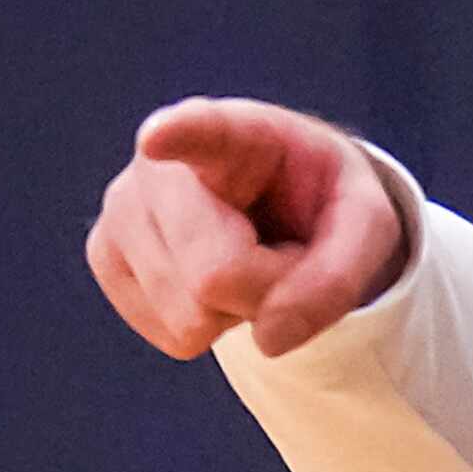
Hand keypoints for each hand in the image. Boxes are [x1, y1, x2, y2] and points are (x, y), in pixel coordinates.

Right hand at [86, 96, 407, 358]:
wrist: (285, 209)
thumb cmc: (323, 204)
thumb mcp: (366, 228)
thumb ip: (337, 279)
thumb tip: (270, 340)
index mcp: (235, 134)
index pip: (200, 131)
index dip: (178, 136)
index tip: (158, 137)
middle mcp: (159, 165)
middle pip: (216, 275)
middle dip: (267, 289)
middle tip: (282, 253)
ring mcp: (122, 211)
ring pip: (190, 316)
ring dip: (239, 308)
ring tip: (249, 256)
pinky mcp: (106, 257)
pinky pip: (173, 335)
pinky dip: (213, 325)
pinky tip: (217, 279)